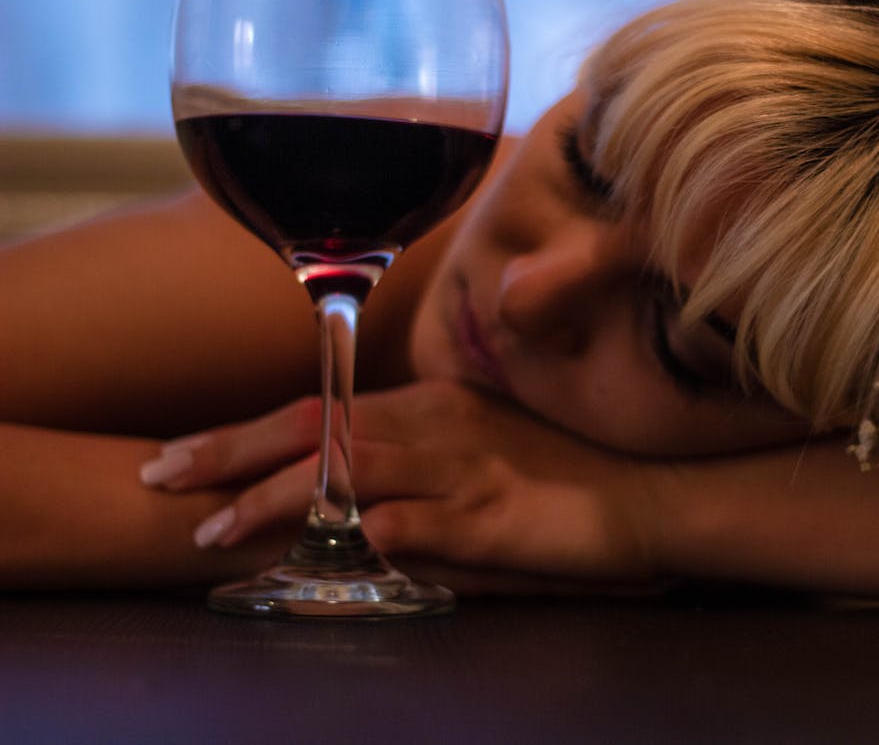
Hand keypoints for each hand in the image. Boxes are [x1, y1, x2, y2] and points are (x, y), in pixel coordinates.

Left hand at [140, 380, 669, 594]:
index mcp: (432, 402)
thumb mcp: (481, 450)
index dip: (247, 432)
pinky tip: (325, 544)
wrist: (648, 493)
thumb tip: (350, 491)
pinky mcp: (494, 516)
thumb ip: (415, 460)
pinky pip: (421, 520)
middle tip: (163, 476)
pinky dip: (368, 530)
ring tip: (214, 527)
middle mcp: (439, 422)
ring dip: (278, 499)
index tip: (185, 453)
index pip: (321, 409)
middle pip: (317, 429)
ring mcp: (465, 466)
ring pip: (352, 471)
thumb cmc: (563, 473)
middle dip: (232, 454)